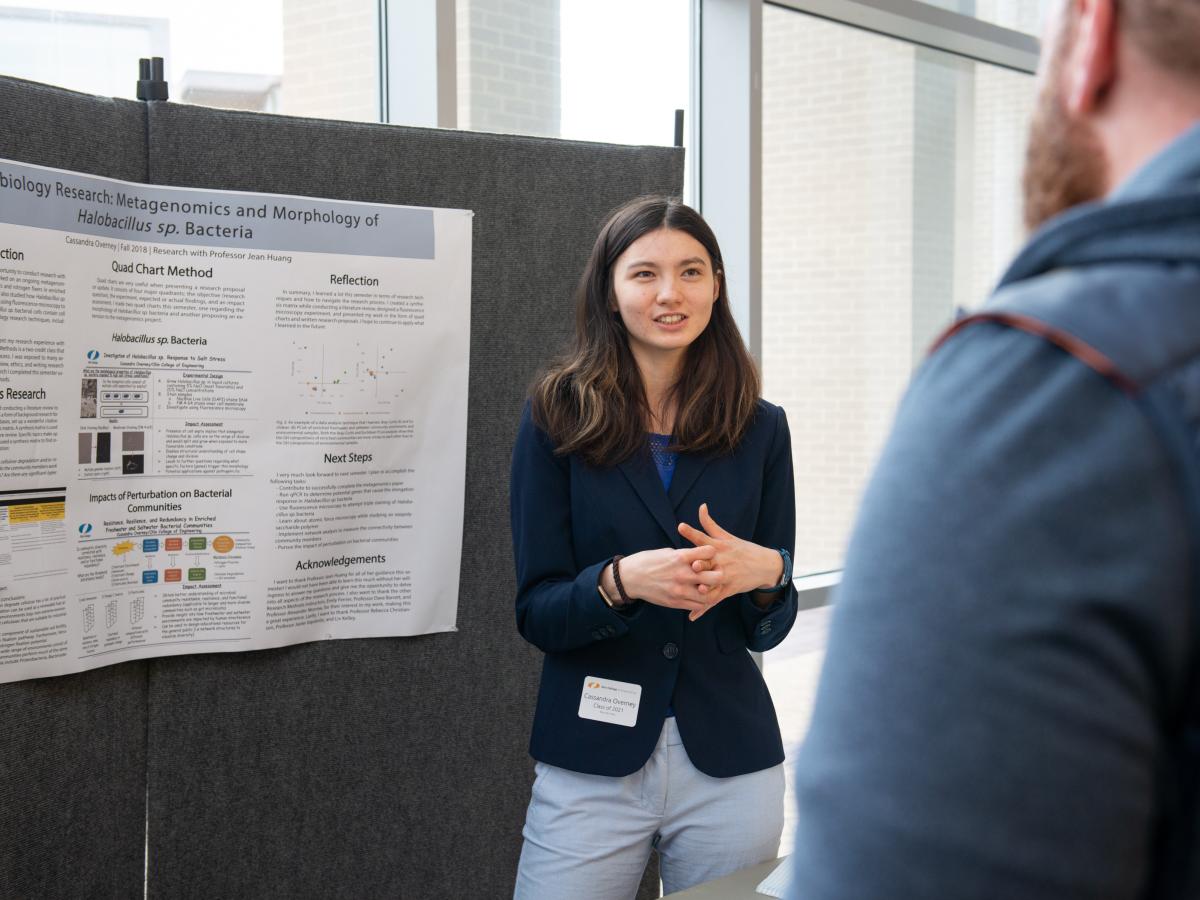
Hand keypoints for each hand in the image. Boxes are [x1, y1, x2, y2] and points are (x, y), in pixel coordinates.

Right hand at [611, 545, 721, 613]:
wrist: (629, 578)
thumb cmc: (648, 562)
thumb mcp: (666, 552)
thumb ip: (684, 555)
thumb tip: (699, 556)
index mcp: (680, 557)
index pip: (709, 552)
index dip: (712, 553)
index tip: (710, 554)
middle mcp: (682, 574)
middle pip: (715, 576)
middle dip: (719, 573)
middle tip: (717, 572)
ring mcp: (679, 590)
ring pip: (709, 595)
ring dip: (713, 590)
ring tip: (711, 586)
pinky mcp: (676, 602)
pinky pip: (697, 605)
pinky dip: (702, 601)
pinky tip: (701, 596)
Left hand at [677, 503, 783, 619]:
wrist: (765, 565)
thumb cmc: (743, 549)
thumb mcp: (727, 536)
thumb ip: (710, 524)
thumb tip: (701, 506)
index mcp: (720, 546)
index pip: (703, 538)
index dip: (692, 532)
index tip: (680, 526)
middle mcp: (722, 560)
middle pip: (708, 562)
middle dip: (699, 564)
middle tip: (689, 565)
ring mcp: (726, 575)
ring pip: (712, 582)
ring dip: (703, 586)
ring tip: (692, 591)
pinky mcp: (728, 589)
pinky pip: (714, 599)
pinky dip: (703, 608)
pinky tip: (692, 616)